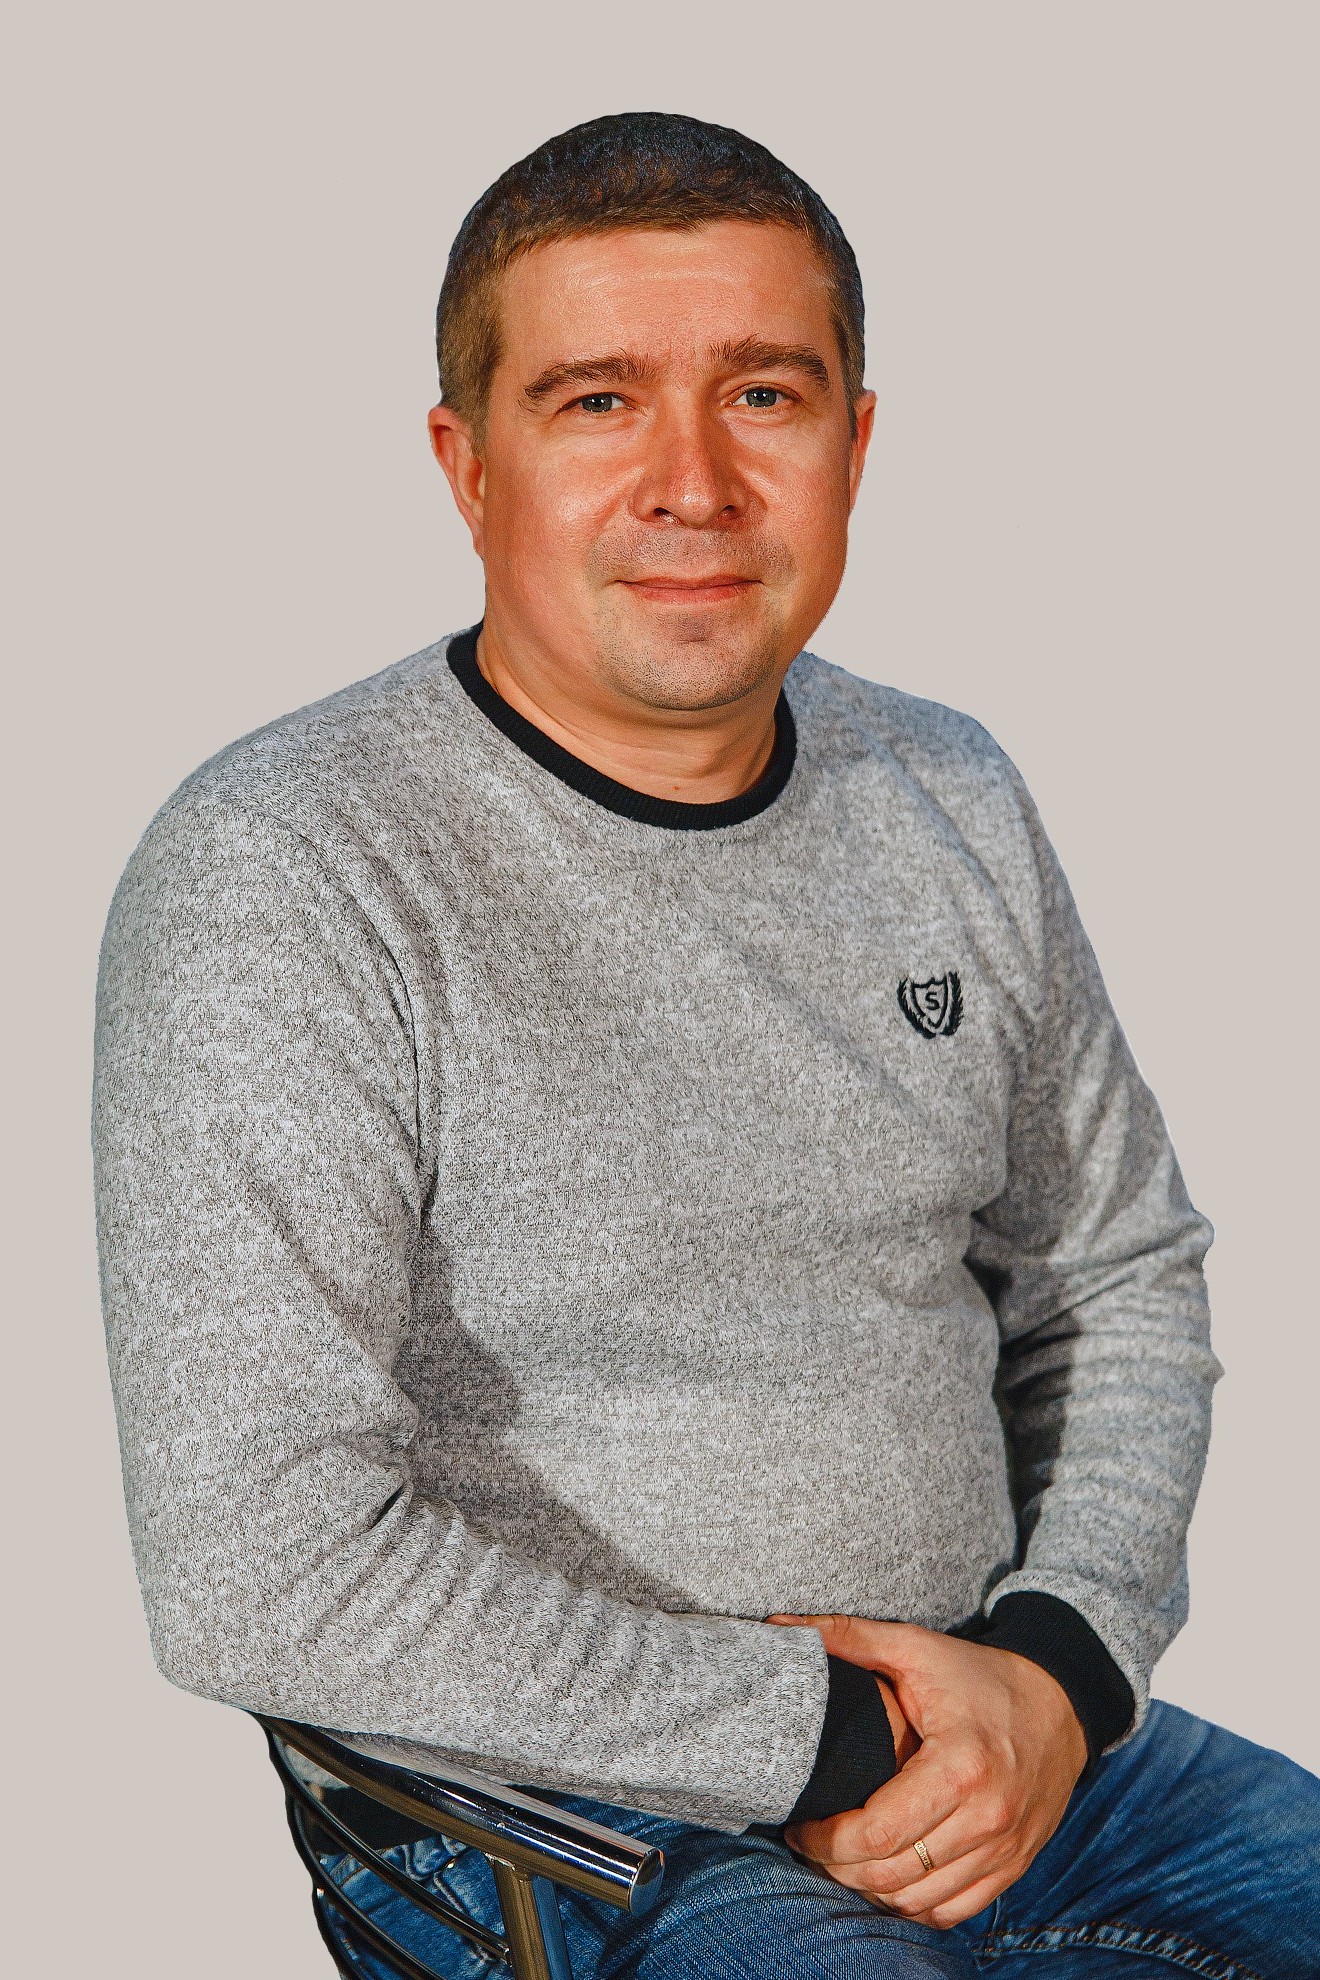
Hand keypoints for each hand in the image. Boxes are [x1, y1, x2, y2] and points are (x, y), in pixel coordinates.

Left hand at [767, 1613, 1087, 1928]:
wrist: (1060, 1704)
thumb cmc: (979, 1676)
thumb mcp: (915, 1646)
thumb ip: (847, 1637)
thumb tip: (779, 1626)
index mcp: (960, 1766)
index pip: (878, 1831)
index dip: (825, 1839)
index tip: (799, 1826)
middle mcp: (987, 1817)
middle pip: (893, 1874)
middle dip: (838, 1868)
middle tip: (810, 1845)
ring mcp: (1004, 1849)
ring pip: (919, 1900)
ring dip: (871, 1890)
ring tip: (841, 1861)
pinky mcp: (1013, 1866)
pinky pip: (953, 1911)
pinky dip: (913, 1904)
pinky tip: (887, 1877)